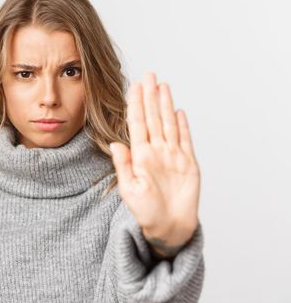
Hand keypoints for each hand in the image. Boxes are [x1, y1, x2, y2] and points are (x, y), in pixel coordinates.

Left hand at [109, 72, 200, 258]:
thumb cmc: (146, 213)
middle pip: (153, 117)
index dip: (136, 103)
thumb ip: (124, 166)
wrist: (168, 228)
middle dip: (150, 96)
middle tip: (149, 75)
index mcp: (140, 156)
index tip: (134, 86)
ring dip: (165, 104)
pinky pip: (185, 140)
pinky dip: (183, 125)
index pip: (138, 123)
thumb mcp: (129, 190)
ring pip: (168, 123)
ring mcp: (173, 156)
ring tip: (162, 85)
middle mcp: (156, 151)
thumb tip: (115, 143)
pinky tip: (178, 111)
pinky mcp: (188, 163)